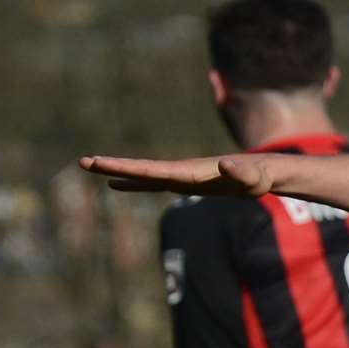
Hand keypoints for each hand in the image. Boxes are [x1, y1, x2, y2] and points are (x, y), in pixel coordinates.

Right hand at [78, 154, 277, 195]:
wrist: (266, 172)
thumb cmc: (260, 177)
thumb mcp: (254, 178)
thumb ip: (242, 173)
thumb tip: (226, 166)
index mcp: (190, 171)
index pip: (152, 170)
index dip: (126, 168)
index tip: (100, 163)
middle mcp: (182, 170)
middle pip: (142, 170)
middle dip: (113, 167)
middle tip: (83, 162)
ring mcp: (182, 175)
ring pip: (145, 175)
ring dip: (119, 173)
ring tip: (92, 168)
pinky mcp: (186, 182)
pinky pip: (155, 182)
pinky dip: (136, 183)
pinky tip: (120, 185)